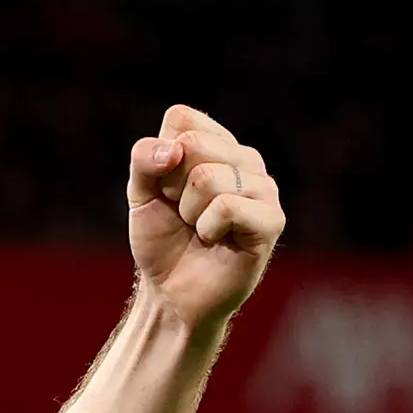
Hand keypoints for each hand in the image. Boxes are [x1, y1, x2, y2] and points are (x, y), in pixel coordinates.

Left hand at [125, 106, 284, 329]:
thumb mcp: (140, 194)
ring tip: (200, 230)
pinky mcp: (271, 220)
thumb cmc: (162, 241)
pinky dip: (207, 229)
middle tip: (184, 214)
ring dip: (189, 213)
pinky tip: (215, 240)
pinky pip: (227, 206)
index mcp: (217, 143)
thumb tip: (174, 150)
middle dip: (173, 187)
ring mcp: (263, 188)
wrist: (172, 294)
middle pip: (193, 143)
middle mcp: (245, 159)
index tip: (167, 190)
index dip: (161, 158)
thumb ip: (144, 159)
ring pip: (206, 177)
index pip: (182, 119)